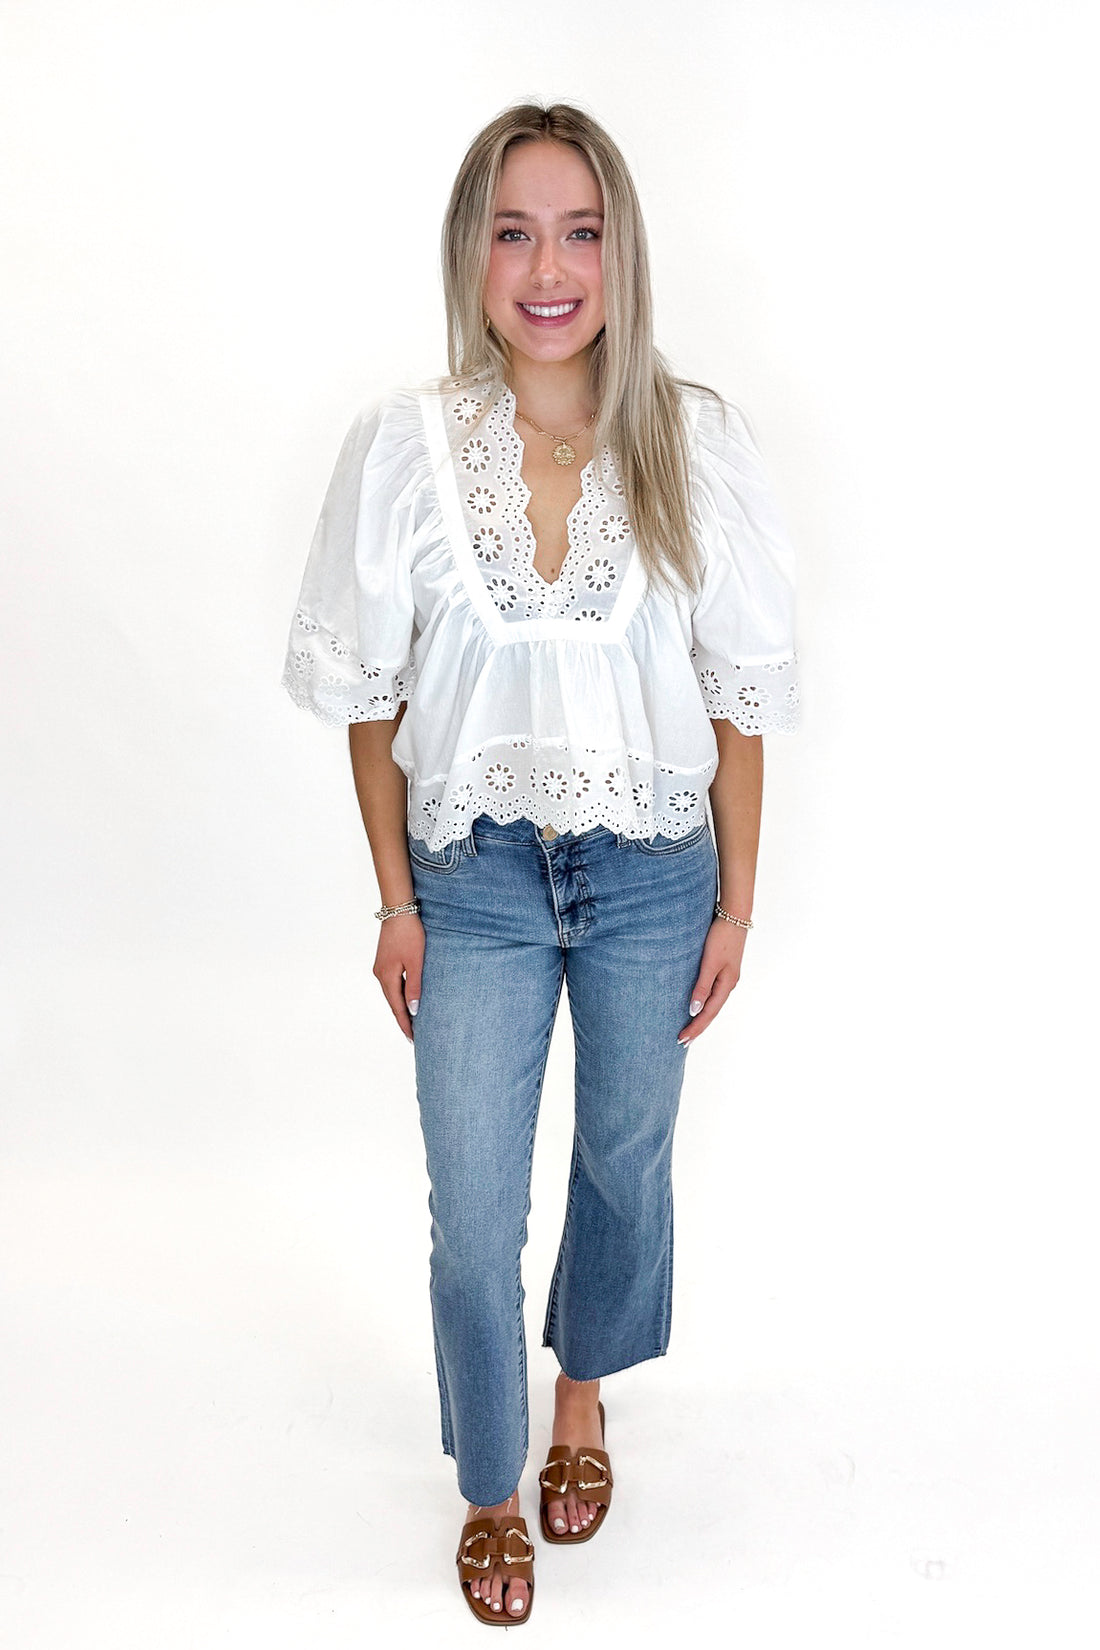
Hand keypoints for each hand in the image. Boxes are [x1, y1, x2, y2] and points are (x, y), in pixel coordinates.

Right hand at [372, 913, 424, 1042]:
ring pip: (391, 993)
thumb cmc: (410, 934)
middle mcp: (380, 975)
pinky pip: (392, 983)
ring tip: (411, 1021)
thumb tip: (413, 1011)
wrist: (398, 910)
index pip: (397, 1008)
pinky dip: (399, 994)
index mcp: (387, 977)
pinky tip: (405, 998)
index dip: (405, 1024)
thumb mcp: (416, 962)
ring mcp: (380, 967)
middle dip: (403, 1019)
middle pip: (392, 1003)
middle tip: (414, 1036)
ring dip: (400, 1007)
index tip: (413, 1039)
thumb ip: (414, 987)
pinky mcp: (384, 960)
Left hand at [677, 918, 748, 1044]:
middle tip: (682, 1041)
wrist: (734, 914)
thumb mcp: (710, 963)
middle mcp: (728, 983)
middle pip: (712, 1011)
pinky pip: (712, 992)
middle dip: (698, 1026)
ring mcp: (727, 976)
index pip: (709, 1013)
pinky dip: (704, 1002)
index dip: (696, 1027)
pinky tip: (697, 1004)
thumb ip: (702, 986)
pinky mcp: (722, 967)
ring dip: (701, 1016)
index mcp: (727, 984)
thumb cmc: (722, 937)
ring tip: (689, 1027)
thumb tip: (694, 1010)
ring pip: (712, 1003)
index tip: (682, 1039)